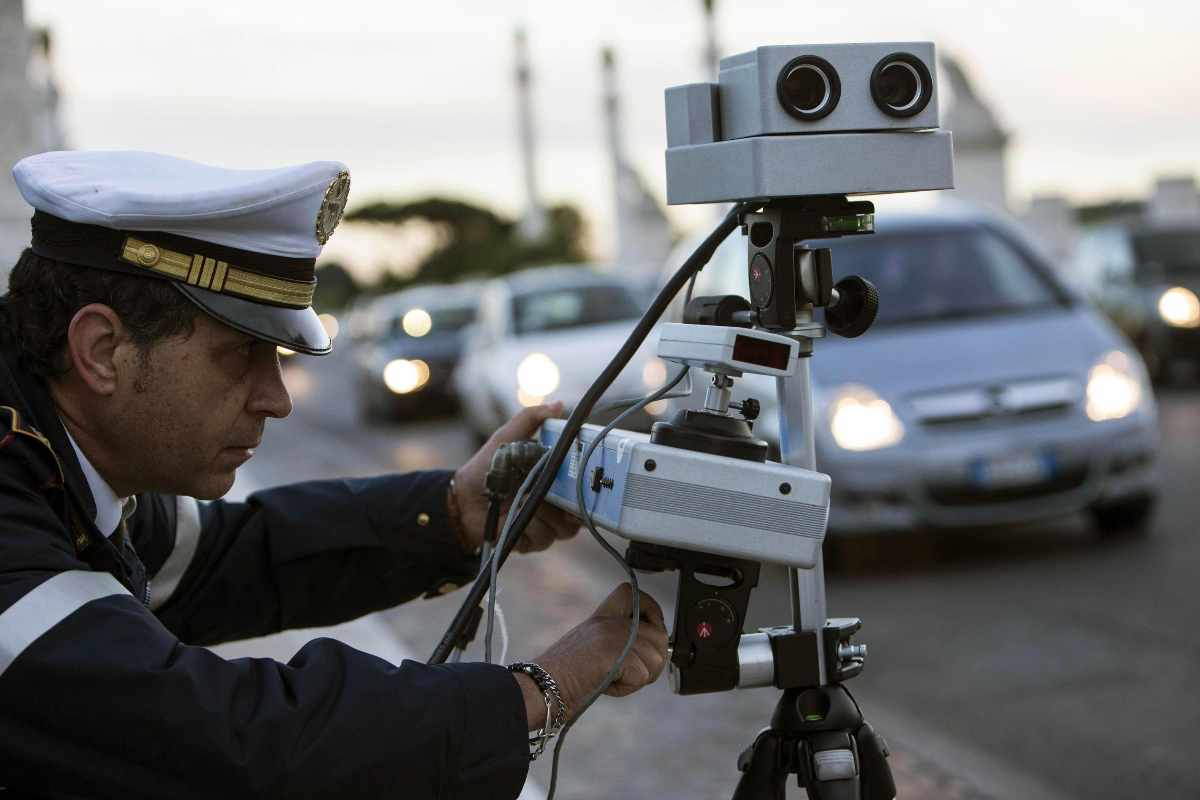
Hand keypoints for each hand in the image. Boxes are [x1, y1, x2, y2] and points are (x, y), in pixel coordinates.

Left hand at [452, 402, 579, 553]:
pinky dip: (527, 526)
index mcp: (559, 480)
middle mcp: (559, 506)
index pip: (587, 485)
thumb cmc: (487, 467)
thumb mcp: (508, 438)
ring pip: (563, 527)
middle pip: (580, 511)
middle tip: (547, 488)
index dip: (588, 482)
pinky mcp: (535, 543)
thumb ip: (531, 420)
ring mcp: (549, 526)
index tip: (580, 475)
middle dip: (563, 500)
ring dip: (541, 512)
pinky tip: (512, 516)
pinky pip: (543, 537)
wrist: (462, 499)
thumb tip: (558, 405)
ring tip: (520, 499)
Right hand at [514, 584, 668, 729]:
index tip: (647, 630)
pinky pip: (642, 677)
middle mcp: (611, 620)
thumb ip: (619, 642)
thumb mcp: (592, 648)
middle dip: (650, 663)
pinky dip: (625, 688)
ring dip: (636, 679)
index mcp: (603, 616)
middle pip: (660, 637)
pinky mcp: (615, 653)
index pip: (634, 594)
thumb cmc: (562, 677)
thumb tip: (657, 650)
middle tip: (623, 673)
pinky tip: (604, 684)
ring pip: (656, 660)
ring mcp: (614, 634)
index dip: (651, 611)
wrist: (541, 688)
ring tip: (608, 678)